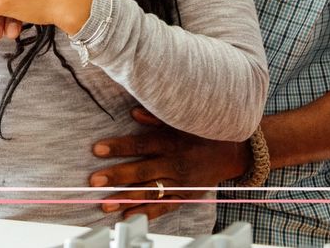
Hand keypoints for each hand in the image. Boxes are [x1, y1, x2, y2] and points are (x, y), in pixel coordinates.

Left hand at [89, 108, 249, 221]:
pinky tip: (127, 215)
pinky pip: (164, 207)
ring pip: (150, 192)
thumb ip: (157, 117)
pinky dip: (146, 213)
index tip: (97, 149)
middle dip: (117, 176)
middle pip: (142, 171)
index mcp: (173, 142)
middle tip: (95, 181)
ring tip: (104, 205)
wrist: (234, 152)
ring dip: (125, 199)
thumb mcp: (184, 119)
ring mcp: (181, 184)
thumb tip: (133, 113)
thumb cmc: (205, 131)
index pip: (142, 144)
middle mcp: (176, 164)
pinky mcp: (185, 196)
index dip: (119, 147)